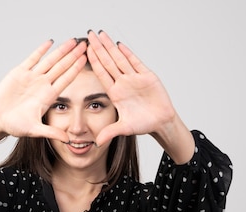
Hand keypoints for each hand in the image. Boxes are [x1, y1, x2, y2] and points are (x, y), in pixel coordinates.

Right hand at [0, 38, 86, 142]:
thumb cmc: (15, 126)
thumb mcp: (34, 130)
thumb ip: (51, 133)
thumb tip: (67, 140)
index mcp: (48, 96)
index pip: (66, 79)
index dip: (76, 69)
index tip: (86, 59)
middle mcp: (43, 85)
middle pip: (62, 67)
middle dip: (73, 56)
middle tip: (85, 45)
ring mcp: (32, 77)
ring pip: (50, 60)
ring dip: (61, 51)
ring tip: (73, 41)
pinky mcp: (20, 73)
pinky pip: (33, 58)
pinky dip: (41, 50)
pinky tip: (51, 42)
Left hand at [86, 30, 178, 146]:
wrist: (161, 122)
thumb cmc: (144, 124)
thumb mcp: (125, 128)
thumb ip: (111, 132)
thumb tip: (98, 142)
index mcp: (115, 93)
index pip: (101, 74)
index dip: (93, 62)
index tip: (84, 51)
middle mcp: (123, 83)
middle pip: (108, 62)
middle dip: (98, 48)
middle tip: (88, 35)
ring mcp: (134, 78)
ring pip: (120, 59)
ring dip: (110, 46)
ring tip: (101, 34)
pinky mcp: (146, 76)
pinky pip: (135, 62)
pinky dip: (127, 53)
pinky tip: (119, 44)